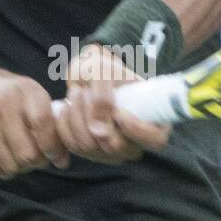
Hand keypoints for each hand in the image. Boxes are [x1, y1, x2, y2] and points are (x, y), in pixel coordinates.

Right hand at [0, 62, 70, 180]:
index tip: (55, 157)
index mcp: (25, 90)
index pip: (44, 126)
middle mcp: (2, 101)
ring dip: (18, 169)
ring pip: (9, 164)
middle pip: (27, 154)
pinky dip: (0, 170)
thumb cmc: (5, 94)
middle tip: (35, 159)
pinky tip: (2, 159)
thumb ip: (49, 124)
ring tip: (17, 158)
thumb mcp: (30, 96)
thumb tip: (62, 160)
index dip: (52, 148)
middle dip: (36, 163)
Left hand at [53, 44, 170, 164]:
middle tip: (86, 92)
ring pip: (91, 148)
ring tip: (76, 93)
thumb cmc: (103, 68)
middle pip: (117, 147)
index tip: (118, 112)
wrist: (86, 73)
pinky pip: (75, 147)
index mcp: (152, 119)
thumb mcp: (103, 72)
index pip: (155, 139)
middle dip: (94, 118)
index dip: (136, 130)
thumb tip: (99, 133)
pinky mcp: (91, 152)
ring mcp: (113, 150)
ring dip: (77, 117)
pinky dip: (65, 125)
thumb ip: (103, 99)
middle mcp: (135, 141)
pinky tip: (67, 107)